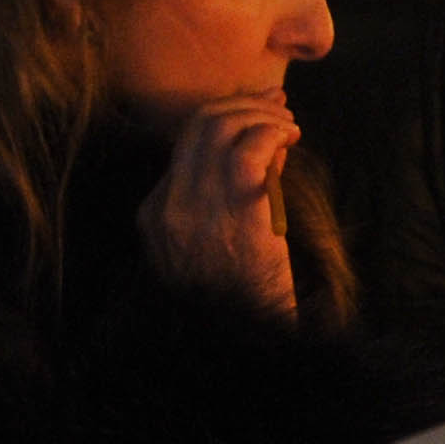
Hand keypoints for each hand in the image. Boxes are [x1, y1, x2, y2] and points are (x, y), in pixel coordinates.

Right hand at [137, 93, 301, 317]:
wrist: (248, 338)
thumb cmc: (240, 297)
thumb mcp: (214, 246)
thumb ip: (228, 196)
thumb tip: (267, 150)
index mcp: (154, 215)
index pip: (184, 147)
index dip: (223, 122)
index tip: (256, 117)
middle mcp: (169, 205)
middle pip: (197, 125)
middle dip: (241, 105)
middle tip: (276, 106)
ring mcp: (199, 205)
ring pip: (221, 125)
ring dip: (261, 115)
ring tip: (288, 126)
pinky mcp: (237, 207)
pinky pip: (250, 146)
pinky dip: (272, 132)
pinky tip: (290, 138)